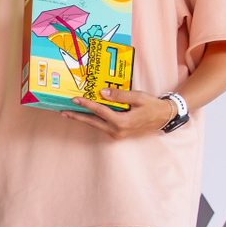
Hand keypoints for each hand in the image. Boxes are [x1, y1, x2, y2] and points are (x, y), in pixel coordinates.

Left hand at [61, 89, 177, 137]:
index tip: (75, 99)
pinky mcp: (118, 133)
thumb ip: (120, 95)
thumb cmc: (152, 106)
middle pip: (92, 122)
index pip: (99, 111)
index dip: (86, 104)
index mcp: (122, 122)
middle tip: (62, 112)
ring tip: (69, 113)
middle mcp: (117, 130)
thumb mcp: (138, 97)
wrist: (163, 117)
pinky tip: (85, 114)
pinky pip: (102, 125)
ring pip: (96, 125)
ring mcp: (117, 134)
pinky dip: (93, 119)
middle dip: (77, 116)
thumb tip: (102, 92)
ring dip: (83, 118)